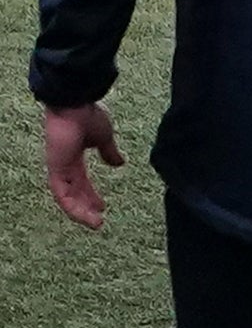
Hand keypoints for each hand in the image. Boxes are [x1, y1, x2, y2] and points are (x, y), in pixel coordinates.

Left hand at [43, 101, 123, 228]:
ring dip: (80, 212)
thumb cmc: (87, 115)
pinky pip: (62, 195)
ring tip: (96, 223)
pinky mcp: (56, 169)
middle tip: (98, 220)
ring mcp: (58, 168)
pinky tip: (86, 215)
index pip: (81, 182)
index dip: (90, 195)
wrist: (75, 103)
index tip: (103, 206)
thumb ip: (110, 152)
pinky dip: (73, 207)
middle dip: (86, 206)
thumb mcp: (104, 137)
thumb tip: (119, 163)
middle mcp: (64, 165)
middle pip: (74, 192)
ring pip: (66, 198)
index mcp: (74, 157)